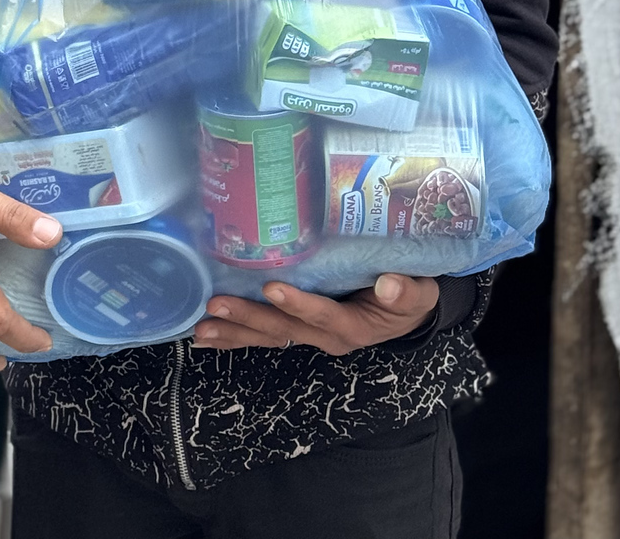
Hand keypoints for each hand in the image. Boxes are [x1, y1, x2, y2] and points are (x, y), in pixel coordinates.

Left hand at [191, 273, 438, 354]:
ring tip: (201, 328)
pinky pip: (264, 334)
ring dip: (234, 332)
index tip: (272, 287)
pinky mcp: (299, 327)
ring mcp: (310, 334)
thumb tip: (390, 284)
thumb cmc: (411, 294)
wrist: (408, 308)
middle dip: (248, 319)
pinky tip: (207, 335)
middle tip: (215, 308)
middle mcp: (327, 336)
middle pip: (284, 330)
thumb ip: (407, 291)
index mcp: (354, 326)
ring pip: (268, 336)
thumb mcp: (418, 292)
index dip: (299, 304)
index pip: (324, 316)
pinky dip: (235, 334)